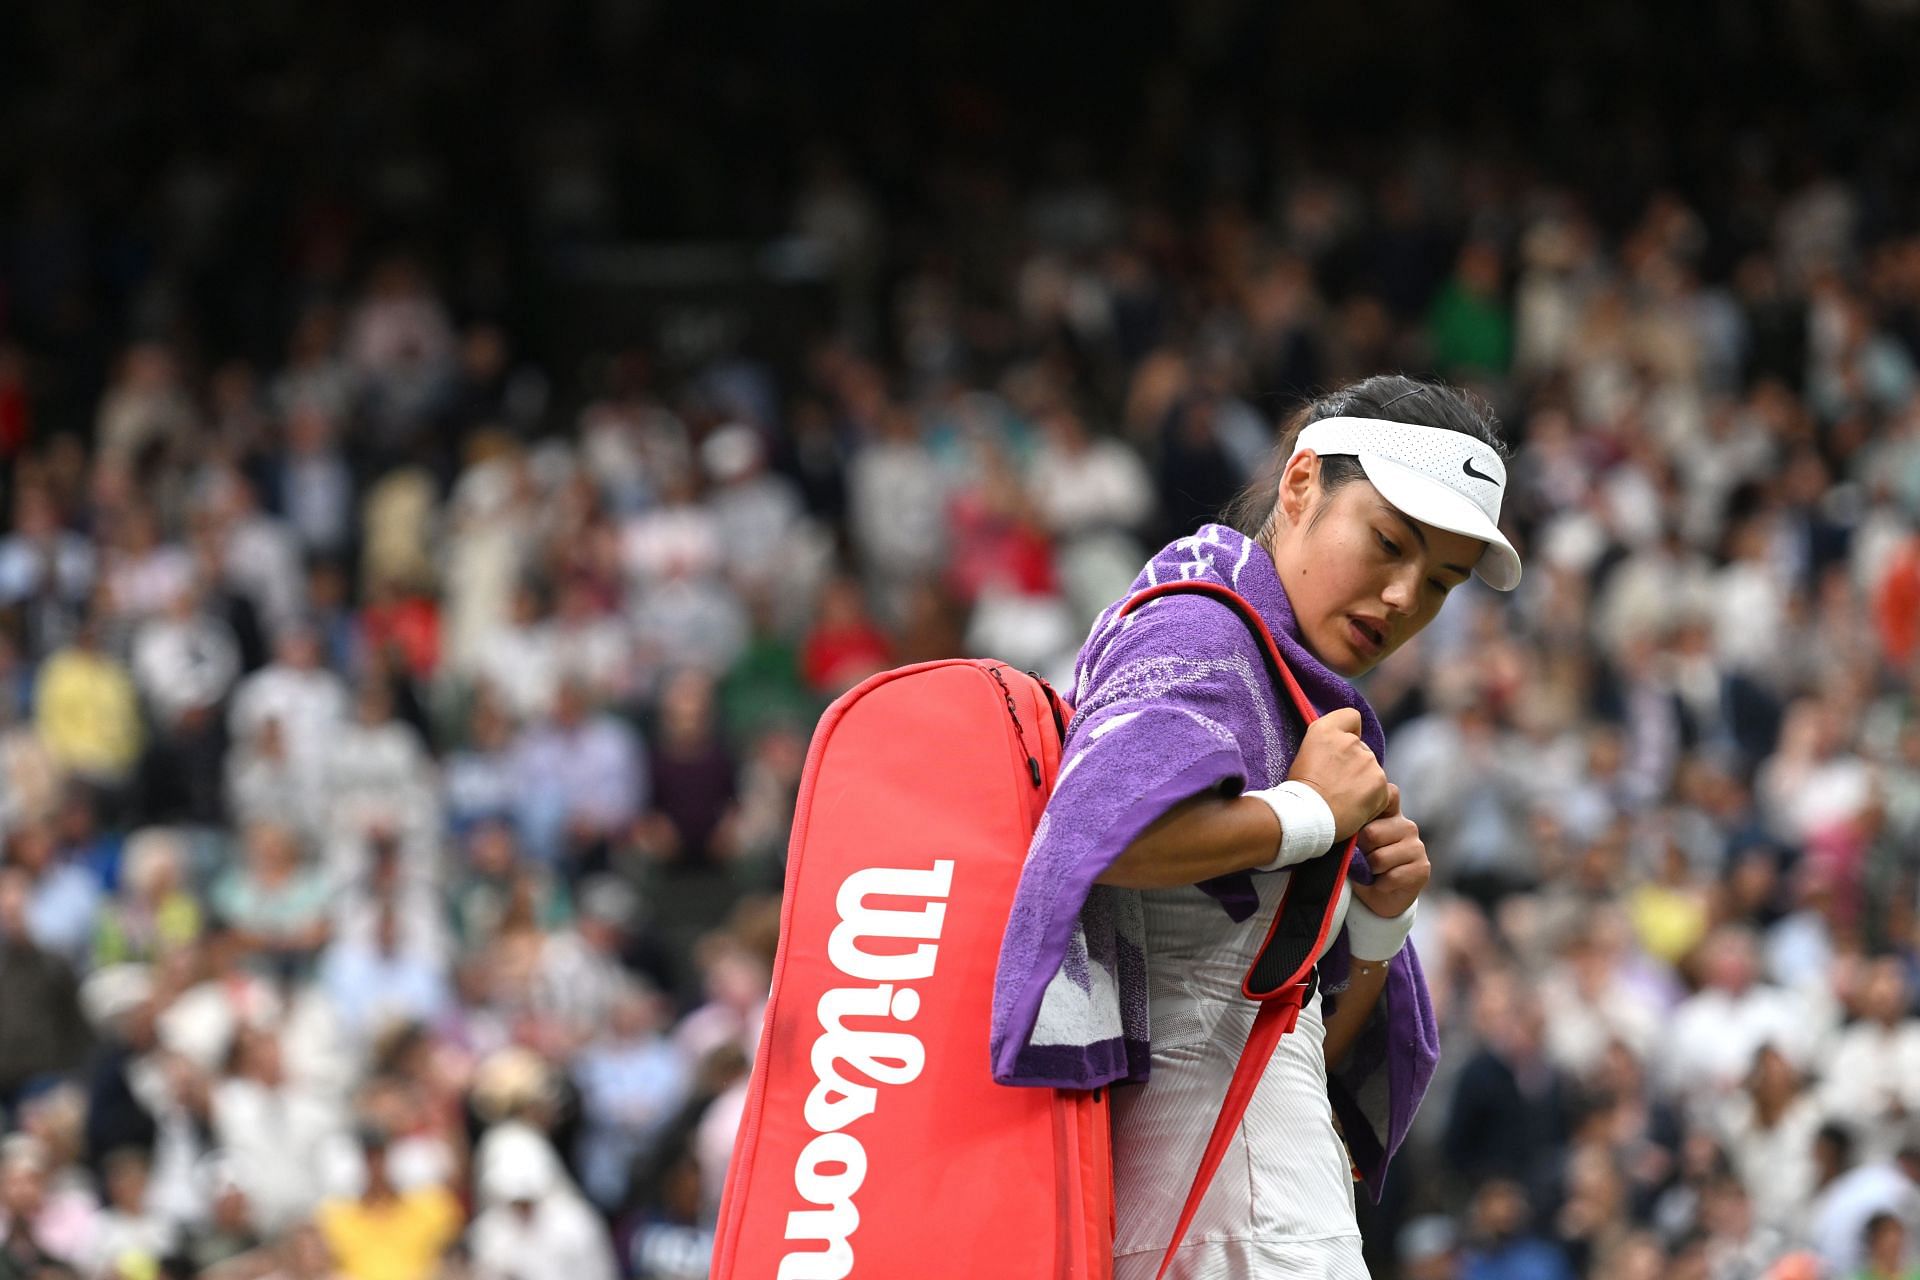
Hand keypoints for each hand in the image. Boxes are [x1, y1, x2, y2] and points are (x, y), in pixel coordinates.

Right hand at [1286, 708, 1389, 840]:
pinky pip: (1382, 789)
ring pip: (1372, 770)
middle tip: (1337, 786)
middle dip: (1354, 765)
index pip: (1351, 716)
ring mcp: (1367, 760)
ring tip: (1344, 800)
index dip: (1350, 732)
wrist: (1305, 817)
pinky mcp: (1380, 781)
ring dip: (1364, 782)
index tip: (1341, 748)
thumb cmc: (1299, 792)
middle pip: (1362, 748)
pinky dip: (1373, 800)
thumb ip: (1328, 745)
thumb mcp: (1305, 756)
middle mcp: (1349, 740)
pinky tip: (1356, 809)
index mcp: (1325, 730)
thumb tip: (1341, 752)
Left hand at [1349, 784, 1428, 919]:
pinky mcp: (1422, 868)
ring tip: (1369, 872)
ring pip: (1380, 858)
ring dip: (1368, 871)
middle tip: (1359, 860)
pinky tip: (1380, 883)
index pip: (1385, 796)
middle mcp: (1406, 825)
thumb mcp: (1350, 840)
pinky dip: (1379, 884)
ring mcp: (1417, 846)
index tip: (1353, 827)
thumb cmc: (1357, 863)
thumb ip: (1351, 826)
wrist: (1373, 898)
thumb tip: (1339, 824)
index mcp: (1388, 812)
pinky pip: (1392, 876)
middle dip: (1359, 852)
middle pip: (1372, 833)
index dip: (1365, 812)